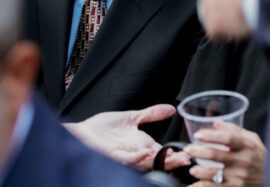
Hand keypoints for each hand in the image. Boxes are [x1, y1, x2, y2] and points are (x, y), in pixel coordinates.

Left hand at [65, 104, 184, 171]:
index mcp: (141, 144)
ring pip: (145, 162)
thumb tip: (171, 108)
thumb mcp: (132, 117)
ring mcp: (125, 156)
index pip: (161, 151)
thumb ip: (151, 114)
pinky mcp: (113, 156)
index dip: (174, 154)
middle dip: (171, 161)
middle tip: (185, 159)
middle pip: (157, 159)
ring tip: (171, 156)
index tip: (188, 153)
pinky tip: (145, 152)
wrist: (82, 132)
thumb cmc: (102, 128)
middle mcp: (135, 153)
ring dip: (158, 159)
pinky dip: (137, 156)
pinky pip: (127, 159)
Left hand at [187, 121, 265, 186]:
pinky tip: (196, 182)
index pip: (228, 138)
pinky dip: (202, 185)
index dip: (211, 135)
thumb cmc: (259, 157)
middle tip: (188, 149)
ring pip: (213, 174)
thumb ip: (235, 130)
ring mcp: (239, 177)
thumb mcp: (252, 139)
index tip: (198, 135)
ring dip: (199, 171)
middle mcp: (243, 161)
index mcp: (247, 145)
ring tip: (193, 169)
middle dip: (198, 151)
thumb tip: (216, 123)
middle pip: (217, 155)